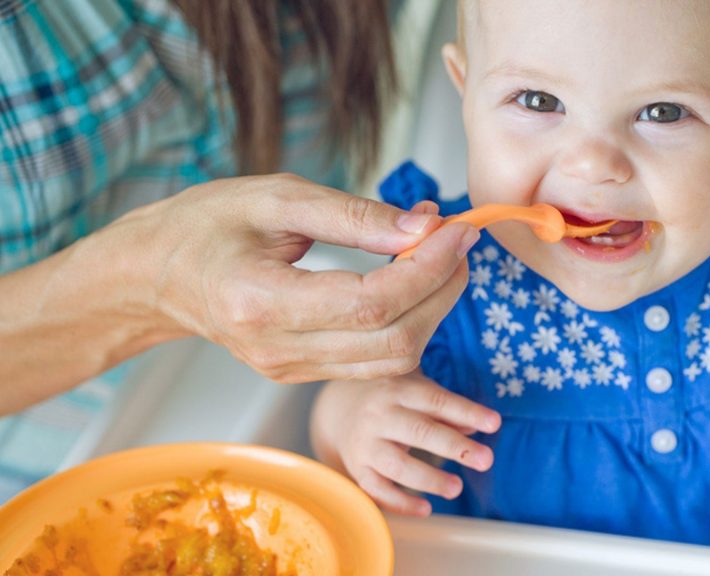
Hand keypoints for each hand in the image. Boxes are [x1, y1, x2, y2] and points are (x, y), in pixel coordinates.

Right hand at [141, 173, 478, 381]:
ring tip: (444, 258)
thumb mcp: (277, 197)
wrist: (155, 273)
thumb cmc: (207, 224)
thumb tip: (424, 226)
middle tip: (459, 241)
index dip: (427, 268)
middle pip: (393, 341)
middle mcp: (277, 350)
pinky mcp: (301, 374)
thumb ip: (354, 215)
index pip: (371, 302)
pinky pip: (374, 362)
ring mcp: (289, 370)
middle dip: (442, 291)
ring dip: (433, 310)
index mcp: (260, 302)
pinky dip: (409, 324)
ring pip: (392, 360)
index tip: (456, 230)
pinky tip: (416, 282)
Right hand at [312, 372, 501, 515]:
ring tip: (457, 489)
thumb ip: (447, 408)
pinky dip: (401, 503)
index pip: (436, 401)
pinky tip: (426, 509)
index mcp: (399, 390)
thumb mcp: (417, 391)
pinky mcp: (357, 468)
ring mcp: (366, 443)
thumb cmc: (393, 398)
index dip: (467, 411)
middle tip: (486, 460)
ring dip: (429, 479)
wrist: (338, 409)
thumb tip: (476, 426)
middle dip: (455, 447)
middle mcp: (379, 415)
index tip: (494, 424)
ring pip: (397, 465)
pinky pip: (378, 490)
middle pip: (419, 432)